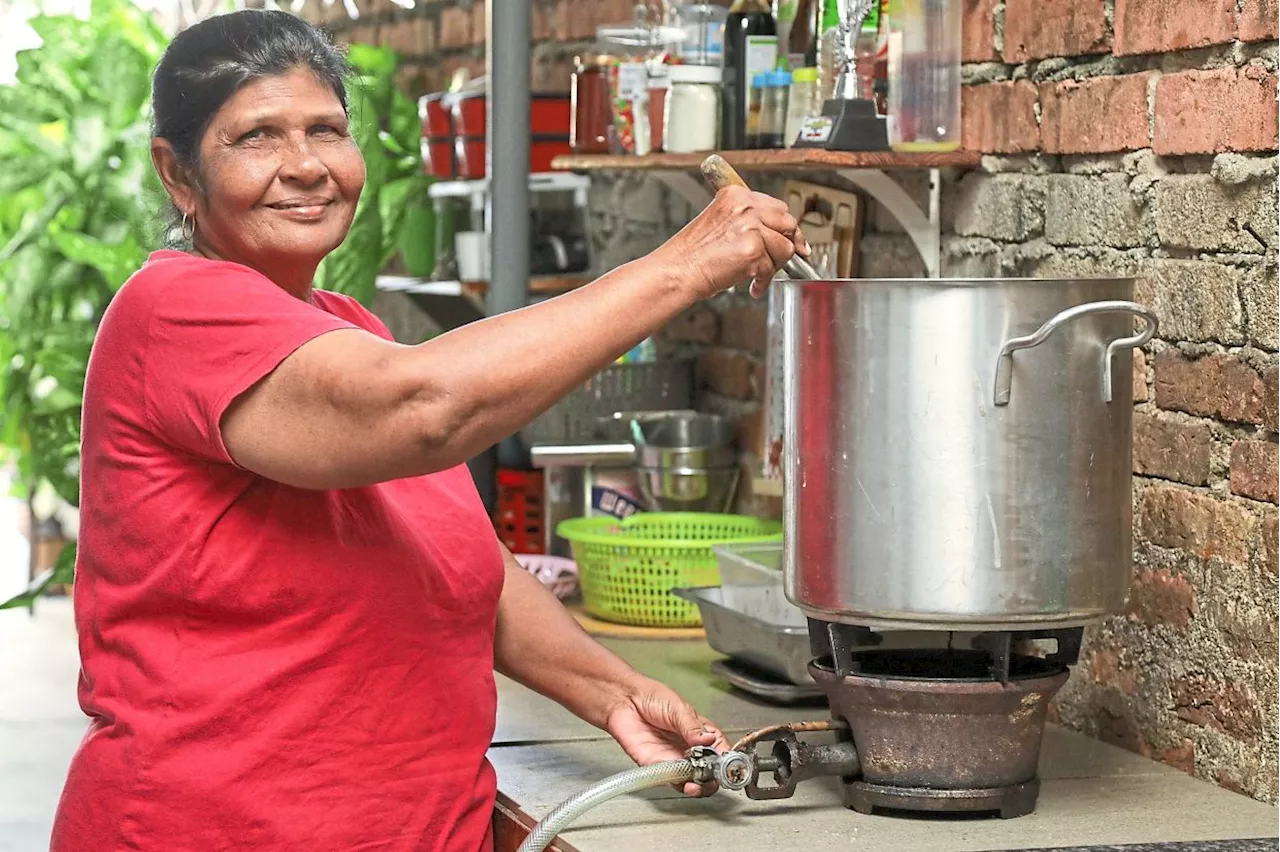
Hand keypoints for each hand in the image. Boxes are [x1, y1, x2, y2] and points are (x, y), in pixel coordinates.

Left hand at [603, 677, 730, 797]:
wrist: (624, 700)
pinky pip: (670, 780)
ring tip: (695, 783)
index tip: (727, 766)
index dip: (726, 760)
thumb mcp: (678, 708)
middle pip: (708, 772)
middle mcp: (689, 749)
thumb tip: (710, 739)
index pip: (720, 751)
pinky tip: (681, 778)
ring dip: (697, 786)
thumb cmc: (651, 698)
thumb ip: (692, 726)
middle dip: (712, 779)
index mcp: (700, 732)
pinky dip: (677, 783)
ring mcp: (674, 759)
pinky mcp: (656, 766)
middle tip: (711, 777)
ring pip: (692, 781)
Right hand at [652, 185, 809, 300]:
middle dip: (788, 243)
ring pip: (785, 248)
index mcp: (736, 195)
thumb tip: (775, 234)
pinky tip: (751, 285)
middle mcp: (745, 207)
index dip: (785, 226)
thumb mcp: (720, 222)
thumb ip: (747, 221)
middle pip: (787, 222)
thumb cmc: (693, 253)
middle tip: (784, 258)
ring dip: (774, 266)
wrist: (678, 270)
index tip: (791, 238)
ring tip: (756, 275)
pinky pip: (772, 269)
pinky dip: (763, 282)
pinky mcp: (753, 251)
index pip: (776, 206)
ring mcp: (750, 228)